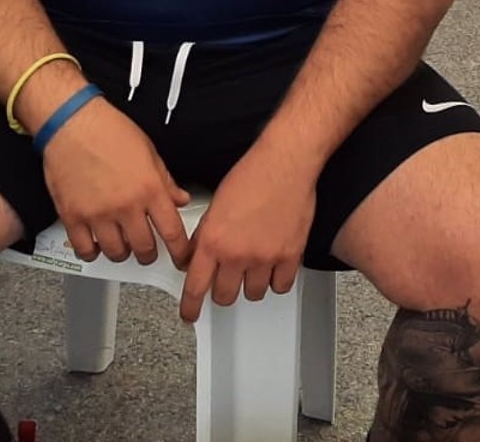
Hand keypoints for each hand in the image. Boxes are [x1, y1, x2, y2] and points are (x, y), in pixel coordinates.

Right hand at [41, 97, 192, 269]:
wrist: (72, 122)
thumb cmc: (109, 131)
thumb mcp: (149, 151)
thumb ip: (165, 181)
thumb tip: (180, 198)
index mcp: (149, 188)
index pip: (172, 232)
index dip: (180, 251)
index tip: (181, 258)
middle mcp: (126, 205)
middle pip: (144, 248)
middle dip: (149, 253)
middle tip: (148, 250)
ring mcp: (98, 214)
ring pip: (116, 253)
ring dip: (122, 252)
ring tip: (122, 243)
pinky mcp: (73, 216)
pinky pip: (86, 249)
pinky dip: (93, 252)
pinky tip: (97, 243)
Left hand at [179, 146, 313, 322]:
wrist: (285, 163)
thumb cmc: (252, 175)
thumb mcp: (215, 205)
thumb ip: (204, 237)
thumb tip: (195, 257)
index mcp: (213, 240)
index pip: (195, 286)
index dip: (191, 307)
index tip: (190, 314)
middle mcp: (236, 253)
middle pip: (225, 296)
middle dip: (223, 290)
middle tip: (227, 279)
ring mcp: (264, 258)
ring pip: (253, 293)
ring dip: (251, 284)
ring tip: (254, 265)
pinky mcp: (289, 256)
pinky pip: (280, 286)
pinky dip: (276, 280)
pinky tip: (273, 266)